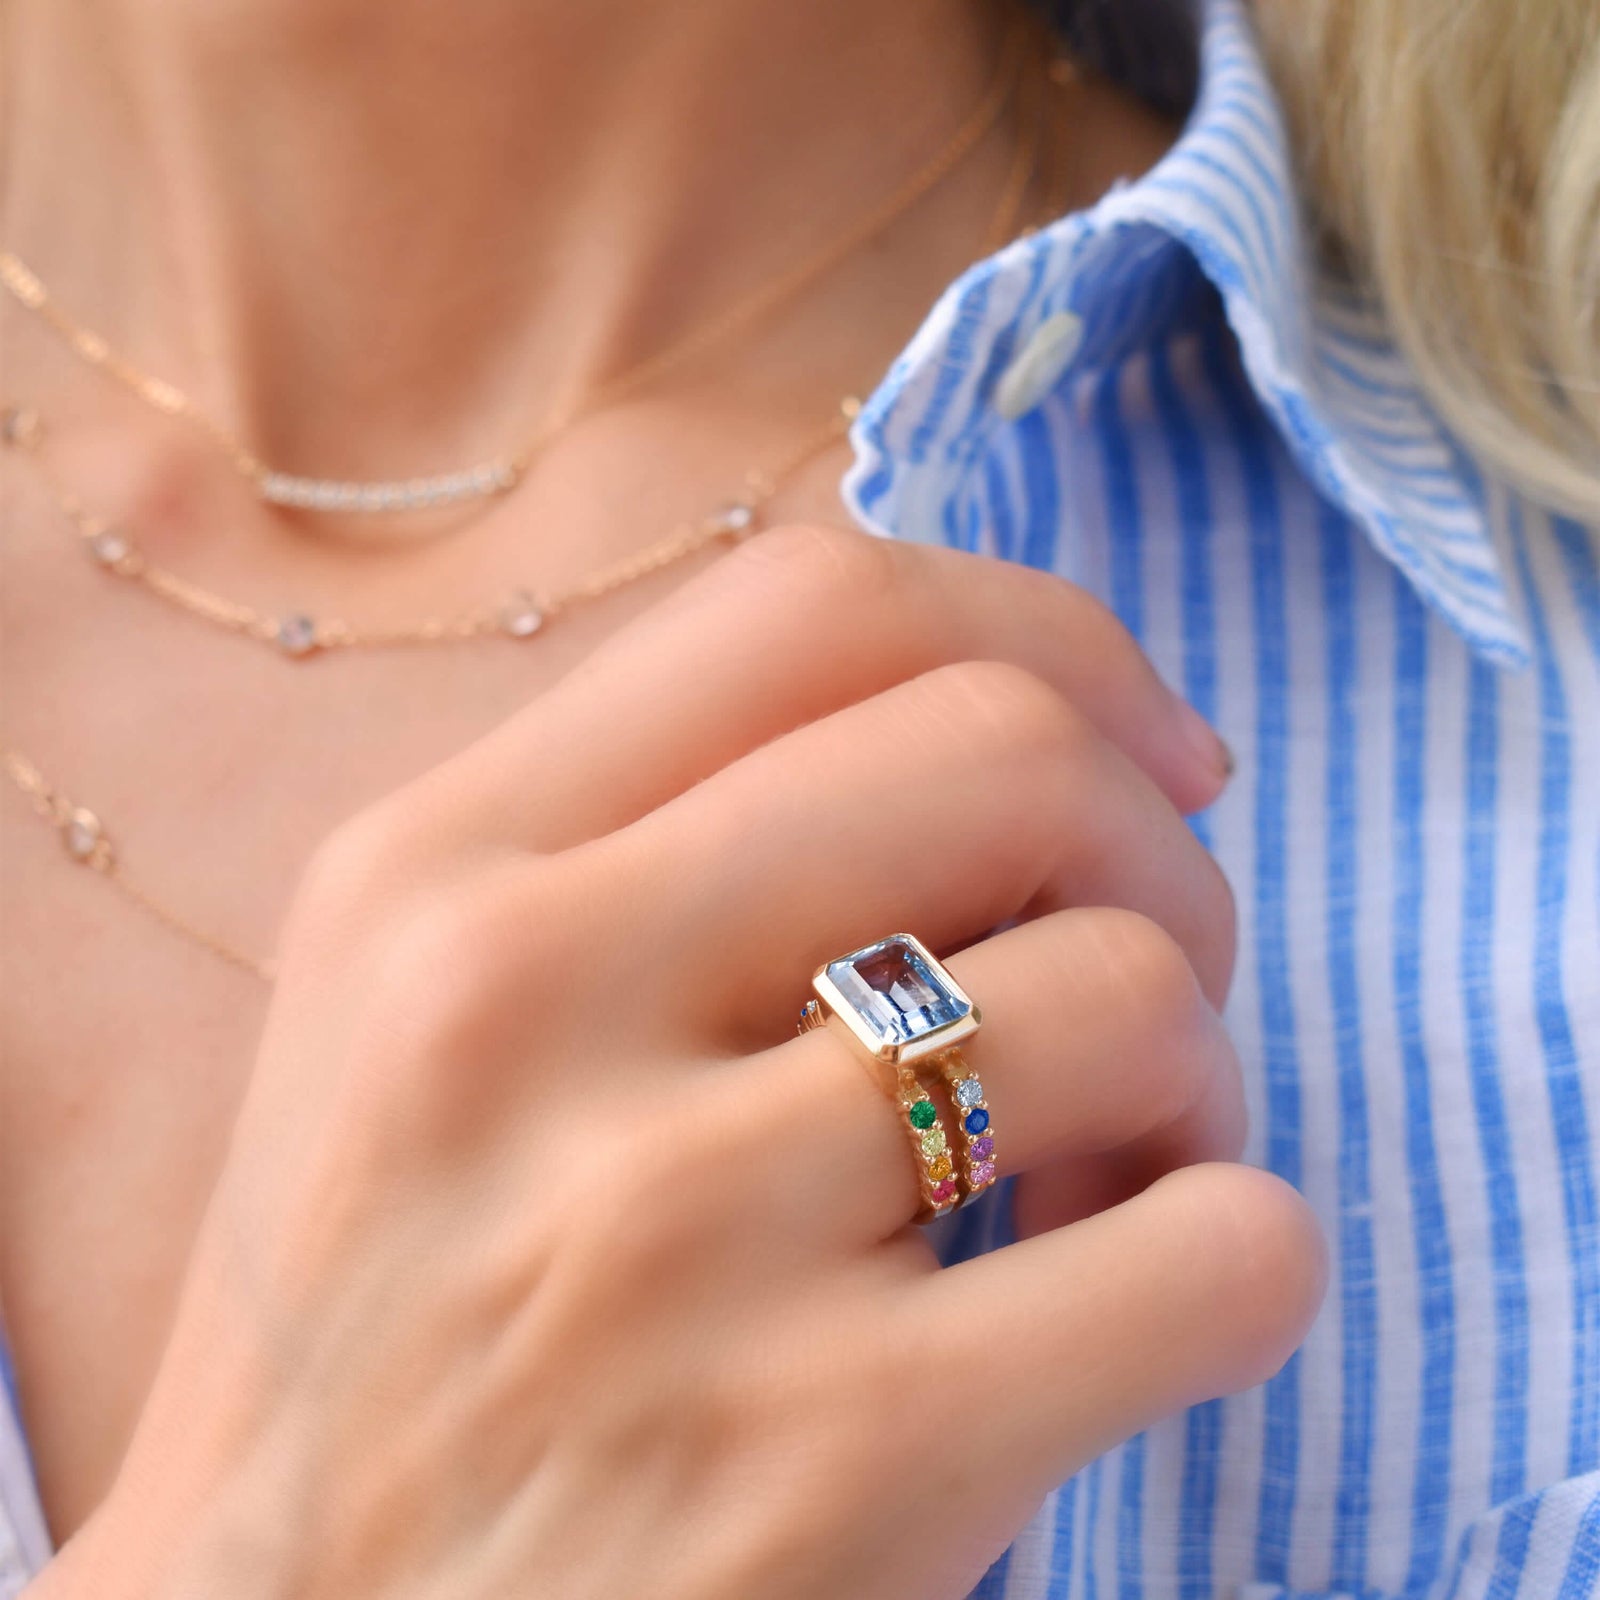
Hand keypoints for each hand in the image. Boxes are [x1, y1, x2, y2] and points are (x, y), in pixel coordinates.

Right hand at [36, 525, 1324, 1599]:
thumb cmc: (381, 1326)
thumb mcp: (418, 1017)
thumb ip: (653, 842)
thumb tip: (999, 738)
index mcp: (437, 875)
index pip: (816, 606)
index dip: (1045, 638)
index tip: (1141, 745)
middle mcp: (526, 1006)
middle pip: (1009, 756)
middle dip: (1155, 847)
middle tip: (1144, 962)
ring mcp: (670, 1236)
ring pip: (1128, 994)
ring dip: (1196, 1067)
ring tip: (1118, 1157)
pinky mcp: (830, 1465)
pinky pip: (1217, 1254)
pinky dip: (1243, 1250)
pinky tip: (1140, 1294)